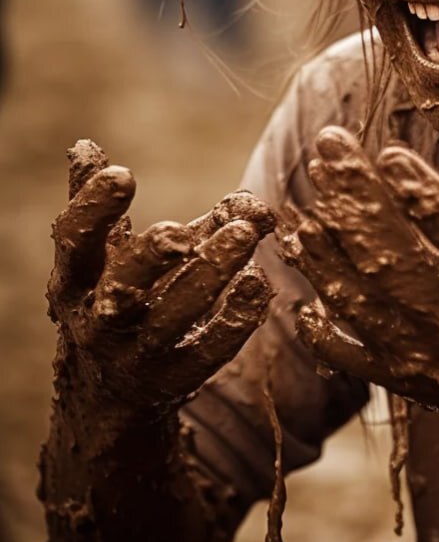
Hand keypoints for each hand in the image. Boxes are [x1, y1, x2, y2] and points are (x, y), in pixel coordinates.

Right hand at [49, 139, 274, 414]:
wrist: (107, 396)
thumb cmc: (109, 299)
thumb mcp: (100, 254)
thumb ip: (103, 203)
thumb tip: (86, 144)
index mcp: (76, 281)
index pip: (74, 242)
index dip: (92, 209)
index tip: (122, 174)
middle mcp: (100, 321)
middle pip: (121, 290)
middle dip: (152, 256)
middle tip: (183, 226)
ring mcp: (139, 355)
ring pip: (173, 319)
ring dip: (210, 273)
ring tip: (245, 232)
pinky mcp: (178, 380)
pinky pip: (210, 351)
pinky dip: (236, 318)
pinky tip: (259, 283)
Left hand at [280, 126, 438, 431]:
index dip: (426, 199)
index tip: (392, 154)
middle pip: (395, 255)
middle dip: (356, 197)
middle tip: (329, 144)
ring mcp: (420, 351)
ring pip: (360, 297)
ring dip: (325, 249)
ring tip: (299, 200)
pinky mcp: (395, 375)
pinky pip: (346, 350)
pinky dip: (316, 322)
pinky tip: (293, 281)